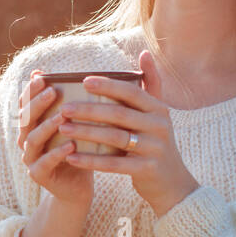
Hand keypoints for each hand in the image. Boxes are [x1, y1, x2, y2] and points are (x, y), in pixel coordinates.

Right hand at [16, 69, 93, 208]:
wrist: (77, 187)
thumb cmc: (79, 151)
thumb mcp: (76, 126)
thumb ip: (74, 105)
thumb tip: (85, 76)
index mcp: (32, 125)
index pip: (25, 103)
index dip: (30, 90)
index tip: (41, 76)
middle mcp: (26, 140)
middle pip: (25, 119)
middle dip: (37, 104)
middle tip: (52, 91)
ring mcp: (30, 158)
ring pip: (32, 139)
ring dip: (47, 126)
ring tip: (63, 116)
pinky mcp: (38, 175)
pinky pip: (44, 163)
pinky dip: (56, 153)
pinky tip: (70, 145)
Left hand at [57, 50, 199, 216]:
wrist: (173, 183)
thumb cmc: (156, 143)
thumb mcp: (158, 114)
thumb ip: (151, 85)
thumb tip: (145, 53)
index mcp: (158, 109)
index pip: (131, 92)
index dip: (108, 86)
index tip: (83, 81)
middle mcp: (159, 126)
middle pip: (119, 114)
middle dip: (89, 110)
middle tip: (64, 108)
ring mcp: (154, 148)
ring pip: (115, 137)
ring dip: (86, 133)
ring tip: (63, 129)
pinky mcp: (147, 170)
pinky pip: (114, 164)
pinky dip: (91, 160)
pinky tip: (71, 158)